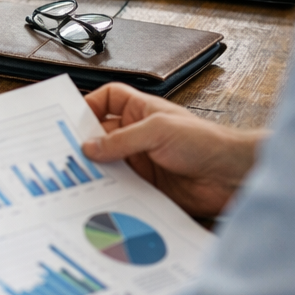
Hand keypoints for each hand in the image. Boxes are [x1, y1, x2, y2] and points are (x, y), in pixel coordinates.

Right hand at [82, 84, 262, 218]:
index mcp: (141, 111)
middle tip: (62, 152)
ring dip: (94, 170)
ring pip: (106, 164)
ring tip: (76, 176)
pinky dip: (106, 190)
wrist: (232, 176)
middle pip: (100, 135)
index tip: (69, 118)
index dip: (89, 105)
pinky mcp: (144, 186)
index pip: (107, 100)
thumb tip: (89, 147)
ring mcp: (140, 161)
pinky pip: (117, 187)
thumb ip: (121, 139)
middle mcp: (138, 135)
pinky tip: (99, 194)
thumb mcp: (159, 130)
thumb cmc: (207, 142)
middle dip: (83, 143)